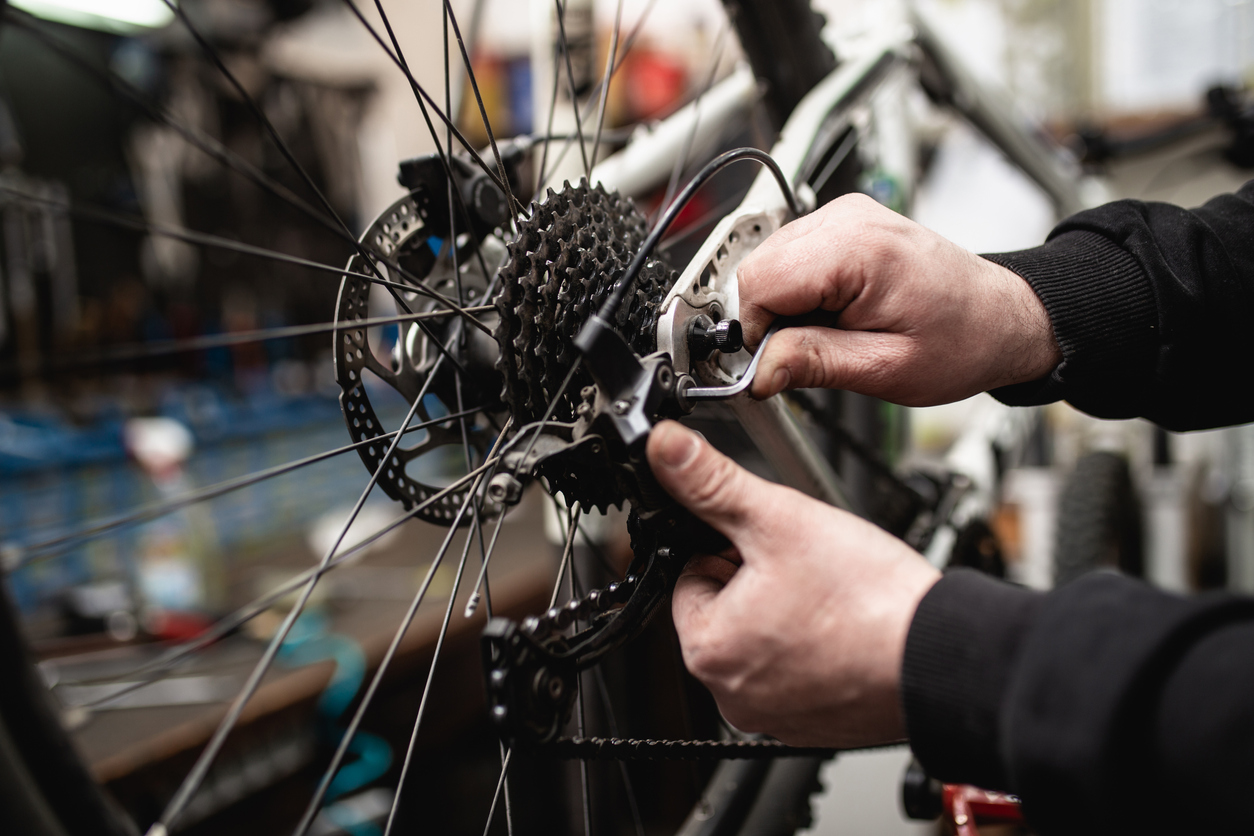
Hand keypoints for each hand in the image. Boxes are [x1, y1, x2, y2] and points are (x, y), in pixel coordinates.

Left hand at [647, 420, 939, 747]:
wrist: (943, 656)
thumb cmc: (869, 601)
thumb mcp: (779, 520)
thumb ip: (711, 482)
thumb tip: (665, 450)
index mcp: (707, 649)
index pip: (691, 574)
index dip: (730, 546)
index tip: (770, 544)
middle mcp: (730, 694)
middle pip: (724, 608)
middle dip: (758, 579)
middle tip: (807, 568)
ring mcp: (773, 715)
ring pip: (762, 639)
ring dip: (787, 612)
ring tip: (830, 597)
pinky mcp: (812, 725)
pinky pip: (796, 673)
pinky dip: (815, 649)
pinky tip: (846, 628)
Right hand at [737, 193, 1060, 404]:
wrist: (1001, 318)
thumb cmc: (962, 341)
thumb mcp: (884, 368)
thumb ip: (812, 363)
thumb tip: (757, 370)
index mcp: (860, 249)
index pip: (760, 281)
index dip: (758, 330)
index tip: (776, 362)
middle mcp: (848, 219)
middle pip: (758, 268)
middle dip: (769, 318)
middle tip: (808, 351)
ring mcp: (844, 215)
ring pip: (768, 261)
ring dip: (784, 305)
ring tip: (831, 329)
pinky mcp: (843, 223)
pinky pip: (789, 256)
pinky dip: (798, 291)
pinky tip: (833, 311)